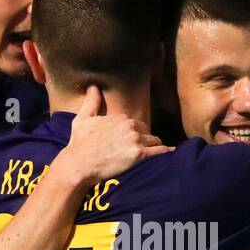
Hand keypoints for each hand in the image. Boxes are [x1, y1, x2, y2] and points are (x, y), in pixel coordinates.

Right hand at [54, 86, 171, 186]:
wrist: (79, 164)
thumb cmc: (78, 143)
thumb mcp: (82, 119)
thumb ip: (91, 102)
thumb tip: (93, 86)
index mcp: (119, 116)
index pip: (134, 122)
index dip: (134, 131)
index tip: (131, 138)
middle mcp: (129, 125)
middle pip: (146, 130)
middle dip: (145, 137)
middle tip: (141, 147)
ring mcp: (135, 140)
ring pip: (154, 140)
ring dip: (154, 145)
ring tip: (156, 151)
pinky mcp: (139, 154)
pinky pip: (158, 151)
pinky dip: (165, 151)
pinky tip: (171, 152)